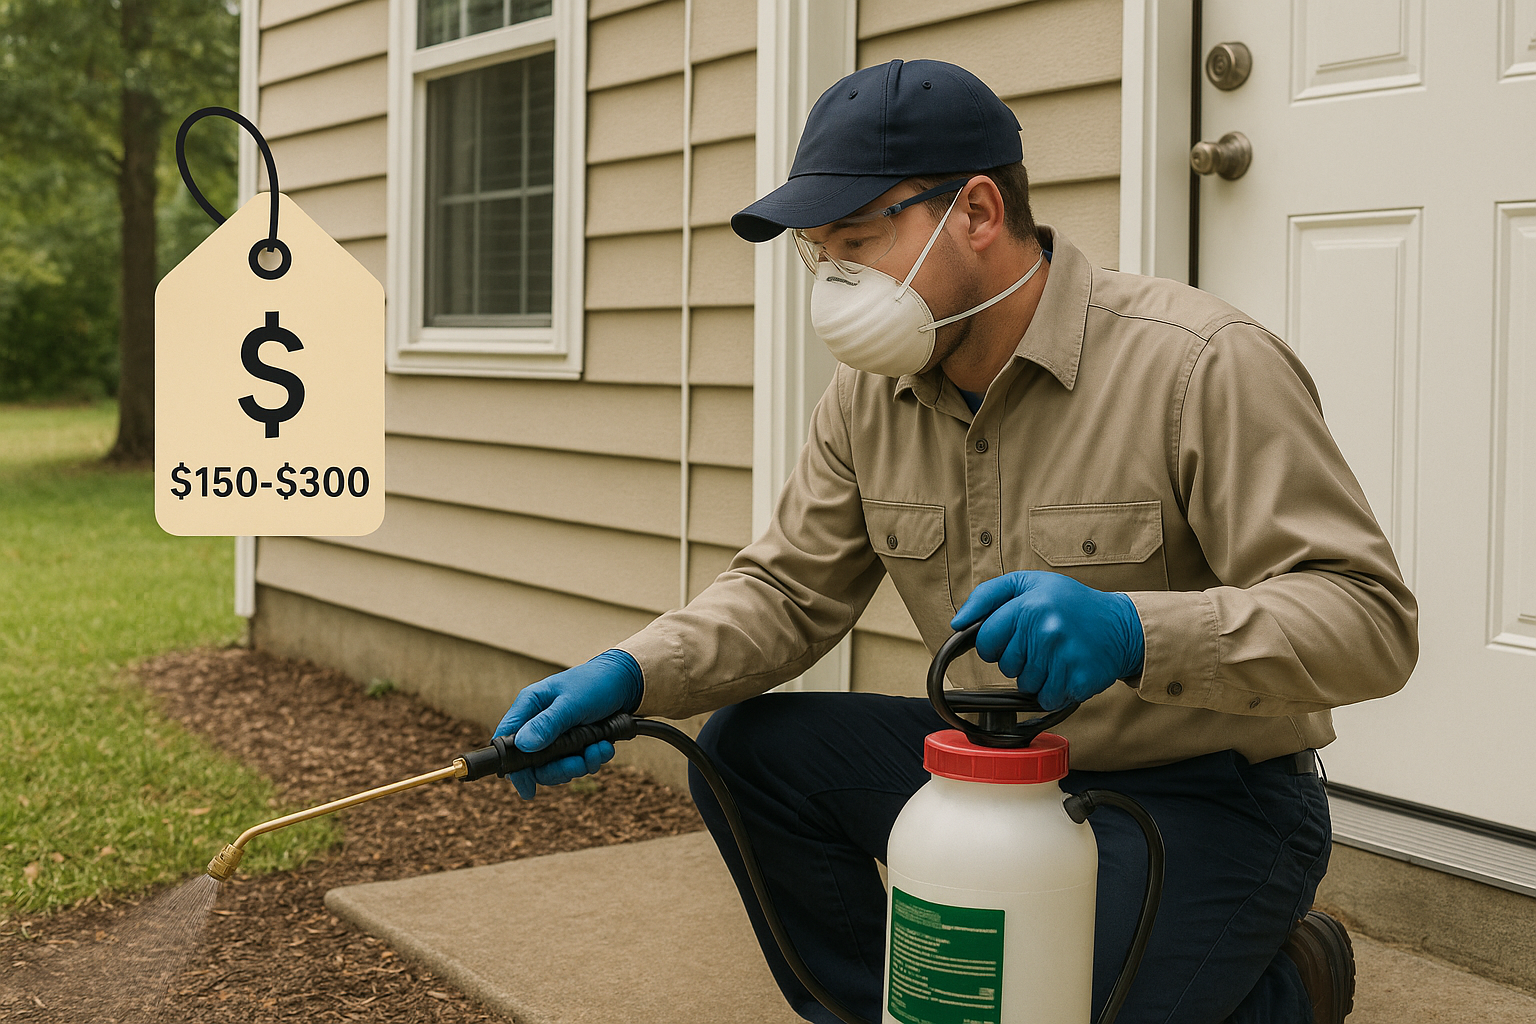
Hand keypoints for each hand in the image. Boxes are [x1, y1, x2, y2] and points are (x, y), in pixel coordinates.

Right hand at [492, 649, 642, 799]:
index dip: (513, 767)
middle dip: (558, 769)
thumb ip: (548, 723)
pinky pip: (576, 763)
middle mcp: (539, 722)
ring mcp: (556, 735)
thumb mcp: (572, 703)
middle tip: (578, 764)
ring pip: (556, 767)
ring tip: (597, 749)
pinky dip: (592, 760)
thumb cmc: (596, 683)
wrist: (627, 682)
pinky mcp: (574, 742)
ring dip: (579, 765)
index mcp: (530, 706)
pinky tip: (604, 746)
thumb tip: (524, 745)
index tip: (527, 787)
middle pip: (533, 763)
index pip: (507, 740)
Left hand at [950, 571, 1143, 711]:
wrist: (1121, 625)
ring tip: (1055, 656)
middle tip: (1040, 644)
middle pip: (1005, 666)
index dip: (993, 644)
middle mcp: (1044, 630)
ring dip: (1036, 676)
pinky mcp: (1079, 679)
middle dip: (1017, 659)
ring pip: (1025, 685)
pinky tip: (1066, 671)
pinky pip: (1047, 698)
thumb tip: (958, 622)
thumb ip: (987, 595)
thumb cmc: (1070, 603)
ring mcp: (1063, 657)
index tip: (1010, 639)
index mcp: (1028, 605)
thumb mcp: (1029, 583)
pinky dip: (1053, 690)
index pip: (986, 641)